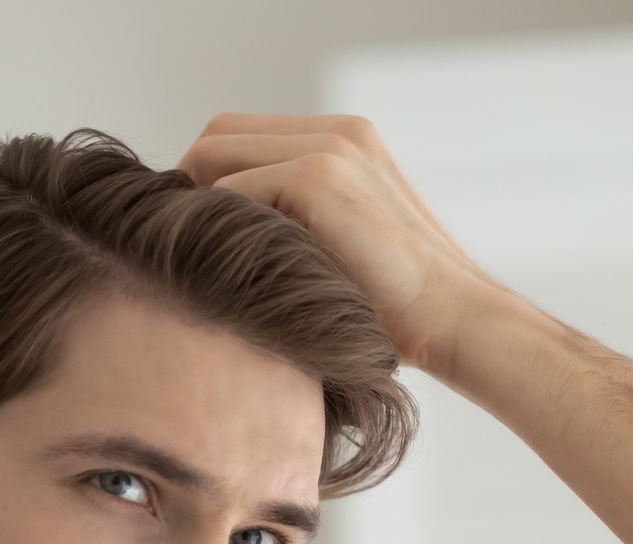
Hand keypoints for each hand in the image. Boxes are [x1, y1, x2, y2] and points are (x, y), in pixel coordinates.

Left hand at [177, 113, 502, 380]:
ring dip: (195, 208)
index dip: (206, 180)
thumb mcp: (339, 250)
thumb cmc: (401, 309)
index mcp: (345, 141)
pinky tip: (220, 273)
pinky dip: (216, 230)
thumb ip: (294, 224)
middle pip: (217, 134)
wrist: (456, 322)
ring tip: (190, 260)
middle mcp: (338, 132)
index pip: (240, 136)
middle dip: (189, 186)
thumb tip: (218, 240)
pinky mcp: (319, 177)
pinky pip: (231, 190)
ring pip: (214, 155)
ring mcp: (330, 147)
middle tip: (175, 246)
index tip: (192, 236)